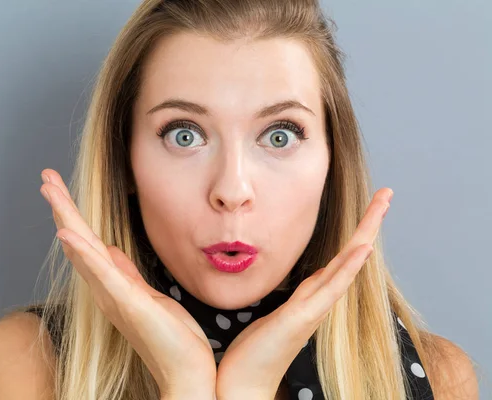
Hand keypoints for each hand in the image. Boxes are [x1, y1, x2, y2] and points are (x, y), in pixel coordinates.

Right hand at [39, 168, 215, 398]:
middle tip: (46, 177)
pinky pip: (103, 274)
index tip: (60, 189)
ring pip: (84, 249)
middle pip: (78, 240)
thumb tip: (112, 251)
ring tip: (50, 190)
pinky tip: (67, 234)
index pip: (87, 243)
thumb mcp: (148, 295)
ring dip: (66, 218)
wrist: (185, 372)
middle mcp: (106, 289)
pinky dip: (83, 253)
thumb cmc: (171, 338)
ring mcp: (115, 296)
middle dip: (62, 208)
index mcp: (113, 285)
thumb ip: (126, 274)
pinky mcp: (129, 303)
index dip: (72, 215)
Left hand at [215, 188, 392, 399]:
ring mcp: (313, 312)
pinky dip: (348, 268)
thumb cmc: (253, 353)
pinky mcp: (300, 320)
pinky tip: (361, 250)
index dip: (354, 234)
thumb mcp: (270, 315)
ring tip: (381, 208)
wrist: (242, 387)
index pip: (337, 260)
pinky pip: (330, 289)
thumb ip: (288, 297)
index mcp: (309, 299)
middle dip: (368, 225)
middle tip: (387, 194)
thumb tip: (294, 278)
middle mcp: (318, 303)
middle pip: (350, 256)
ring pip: (345, 266)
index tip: (368, 209)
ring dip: (364, 236)